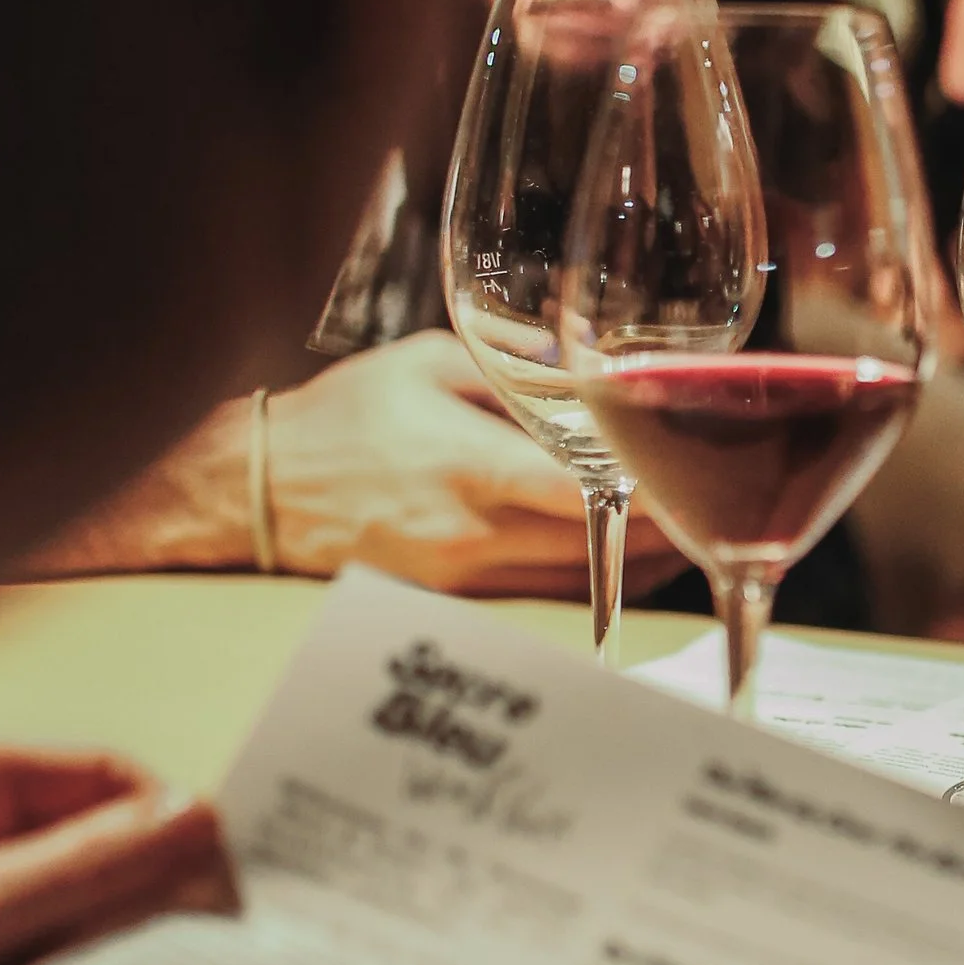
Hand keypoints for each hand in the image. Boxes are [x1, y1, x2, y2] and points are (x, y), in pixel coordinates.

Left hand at [0, 739, 233, 964]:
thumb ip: (83, 868)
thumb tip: (199, 820)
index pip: (99, 774)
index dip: (167, 827)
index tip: (222, 896)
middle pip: (87, 833)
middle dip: (141, 892)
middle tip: (202, 960)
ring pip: (62, 893)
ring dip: (100, 941)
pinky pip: (24, 940)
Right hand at [264, 330, 680, 593]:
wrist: (254, 492)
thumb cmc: (340, 417)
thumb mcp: (424, 364)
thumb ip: (509, 370)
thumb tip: (582, 372)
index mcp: (469, 463)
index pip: (583, 495)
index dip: (649, 501)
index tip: (695, 488)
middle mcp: (468, 531)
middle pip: (591, 551)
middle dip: (658, 541)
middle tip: (709, 517)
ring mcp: (457, 575)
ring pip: (570, 586)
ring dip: (630, 572)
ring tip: (678, 546)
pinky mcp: (445, 600)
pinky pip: (533, 600)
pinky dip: (581, 586)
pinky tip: (613, 568)